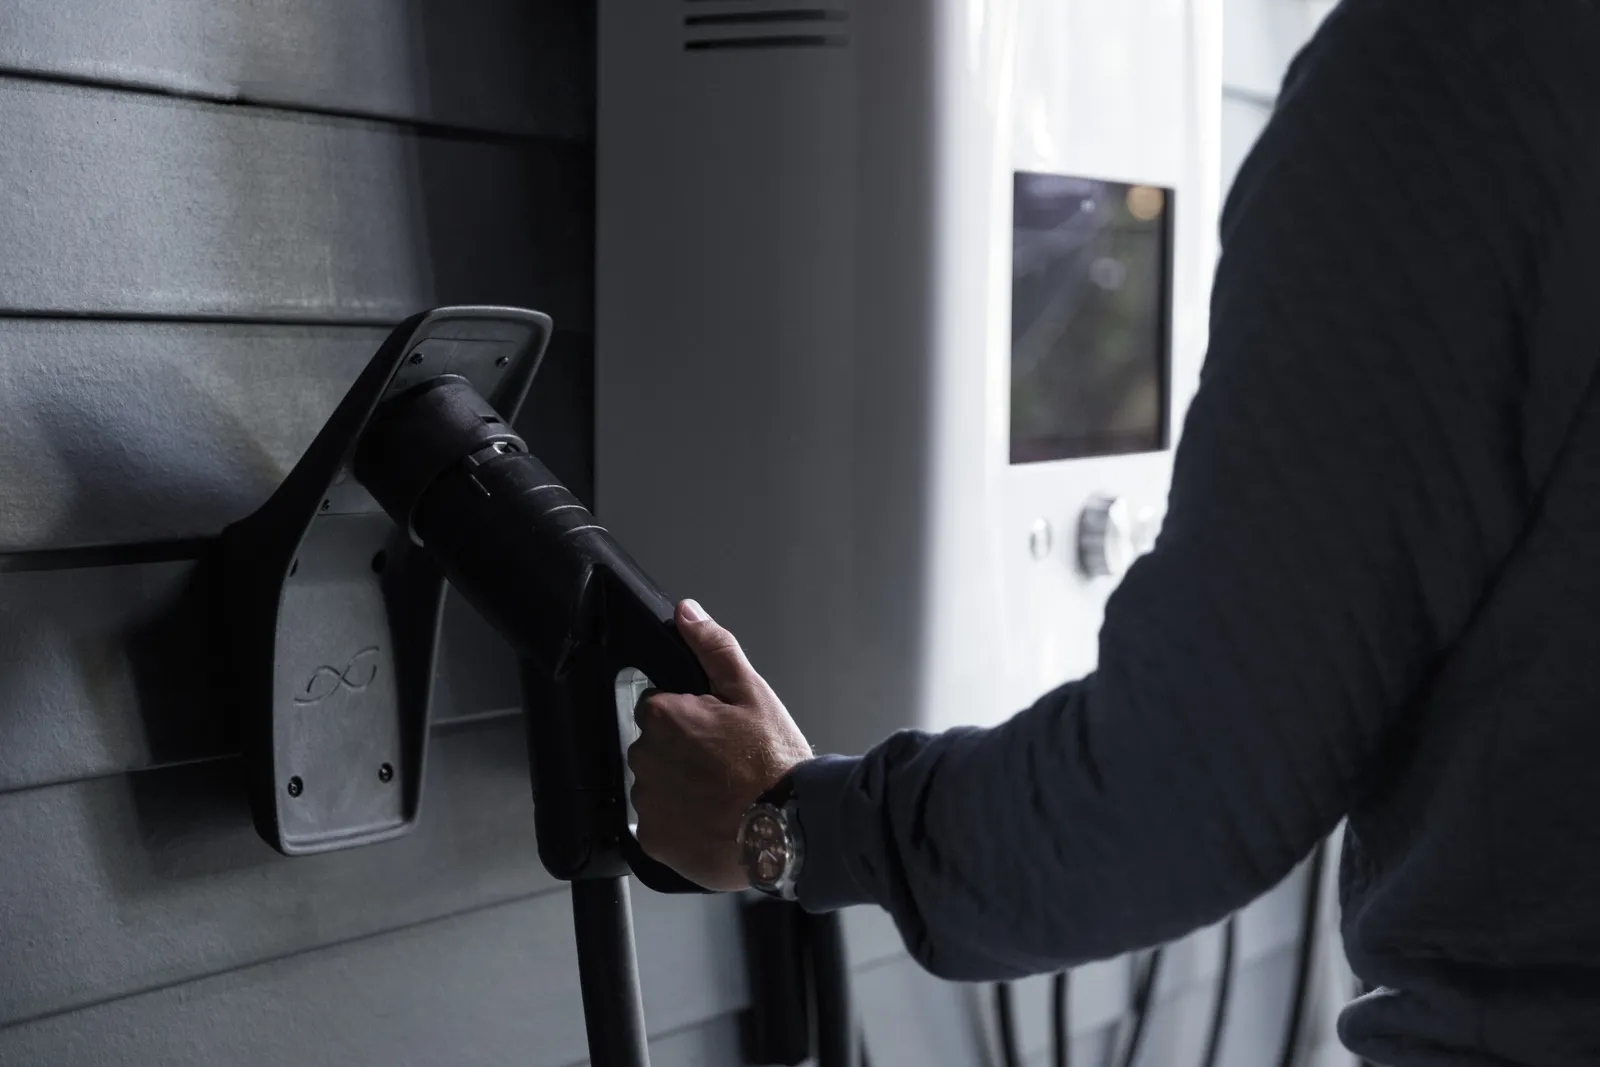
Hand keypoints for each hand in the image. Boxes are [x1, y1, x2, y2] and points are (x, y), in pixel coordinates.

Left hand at [628, 600, 813, 890]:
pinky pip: (659, 825)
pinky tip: (712, 819)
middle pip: (656, 747)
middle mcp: (647, 758)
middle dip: (683, 752)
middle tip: (725, 765)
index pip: (659, 707)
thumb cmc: (775, 764)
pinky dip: (680, 824)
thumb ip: (714, 648)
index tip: (717, 734)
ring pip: (657, 786)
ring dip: (681, 788)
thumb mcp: (753, 692)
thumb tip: (687, 614)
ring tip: (723, 794)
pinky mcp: (655, 840)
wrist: (790, 828)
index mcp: (665, 716)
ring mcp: (649, 802)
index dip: (691, 718)